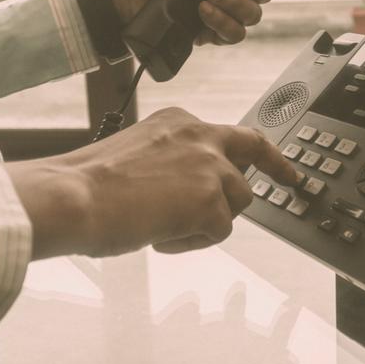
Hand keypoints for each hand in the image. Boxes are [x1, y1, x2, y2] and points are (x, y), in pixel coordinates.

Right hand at [7, 108, 296, 258]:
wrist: (73, 196)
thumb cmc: (90, 182)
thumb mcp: (140, 152)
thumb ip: (173, 160)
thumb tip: (190, 187)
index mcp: (180, 121)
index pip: (227, 133)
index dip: (248, 150)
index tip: (267, 157)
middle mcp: (201, 135)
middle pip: (255, 150)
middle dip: (278, 166)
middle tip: (291, 179)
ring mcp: (210, 166)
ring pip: (236, 201)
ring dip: (208, 219)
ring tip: (163, 224)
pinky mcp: (212, 201)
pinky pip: (218, 232)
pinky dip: (190, 242)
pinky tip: (159, 236)